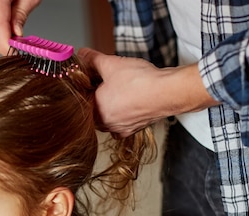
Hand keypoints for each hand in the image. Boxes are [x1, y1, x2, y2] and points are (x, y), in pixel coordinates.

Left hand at [78, 47, 218, 136]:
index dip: (85, 87)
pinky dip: (124, 113)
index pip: (81, 101)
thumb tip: (82, 54)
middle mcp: (106, 124)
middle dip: (96, 98)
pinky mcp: (136, 129)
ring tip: (117, 89)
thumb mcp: (110, 64)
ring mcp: (121, 129)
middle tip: (102, 82)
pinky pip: (124, 123)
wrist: (167, 93)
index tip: (89, 78)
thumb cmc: (139, 82)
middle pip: (94, 111)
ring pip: (109, 118)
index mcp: (95, 112)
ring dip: (110, 106)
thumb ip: (92, 59)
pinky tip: (129, 102)